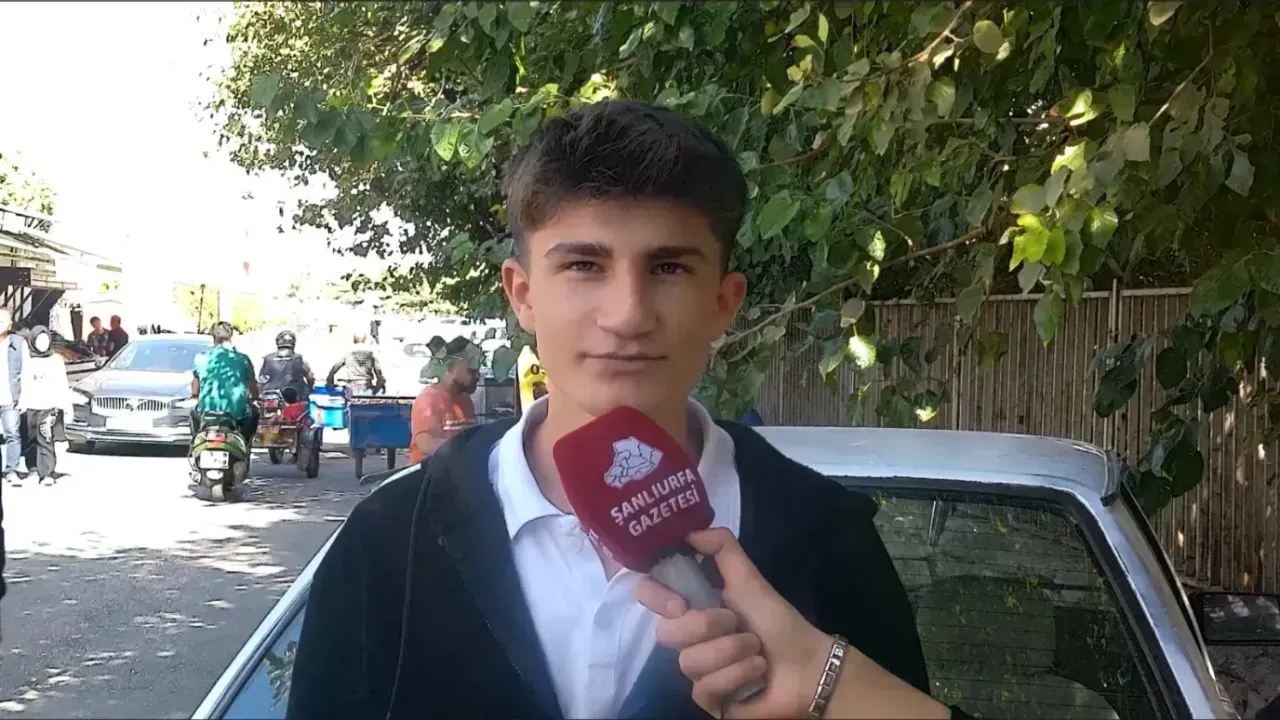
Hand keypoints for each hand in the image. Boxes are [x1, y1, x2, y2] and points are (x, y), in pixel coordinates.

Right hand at [635, 528, 832, 718]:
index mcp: (691, 606)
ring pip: (689, 662)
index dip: (655, 596)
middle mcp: (687, 638)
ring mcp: (695, 671)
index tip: (681, 602)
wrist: (806, 664)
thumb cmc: (775, 620)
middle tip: (736, 623)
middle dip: (707, 626)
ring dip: (732, 652)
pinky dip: (737, 676)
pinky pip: (705, 689)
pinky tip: (756, 674)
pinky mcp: (707, 700)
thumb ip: (722, 547)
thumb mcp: (749, 578)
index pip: (648, 594)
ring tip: (756, 651)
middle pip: (665, 633)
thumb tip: (689, 531)